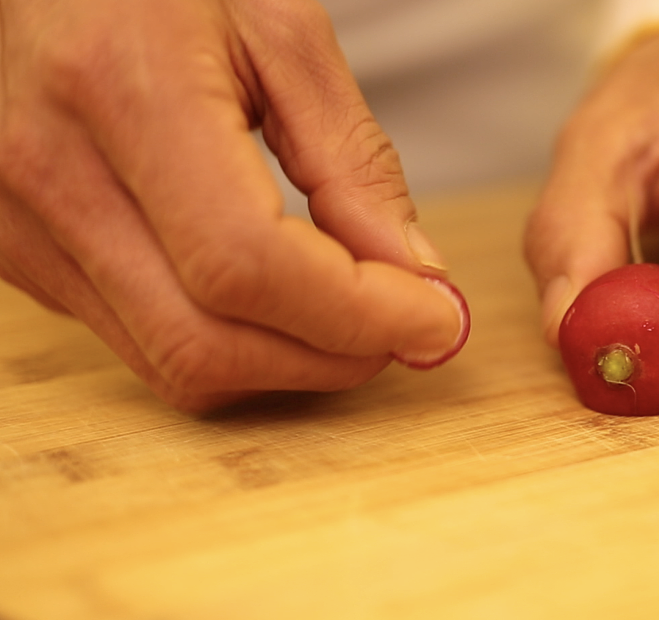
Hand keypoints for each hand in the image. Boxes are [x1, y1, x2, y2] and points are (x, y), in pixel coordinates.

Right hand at [0, 0, 465, 411]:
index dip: (355, 313)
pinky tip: (277, 296)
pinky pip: (145, 344)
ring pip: (177, 365)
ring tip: (350, 311)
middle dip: (333, 356)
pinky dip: (233, 343)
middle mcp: (51, 171)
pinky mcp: (19, 255)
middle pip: (209, 342)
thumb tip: (414, 275)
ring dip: (289, 363)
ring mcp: (21, 224)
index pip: (246, 262)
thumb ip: (352, 160)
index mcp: (119, 87)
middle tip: (406, 327)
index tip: (436, 320)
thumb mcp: (283, 31)